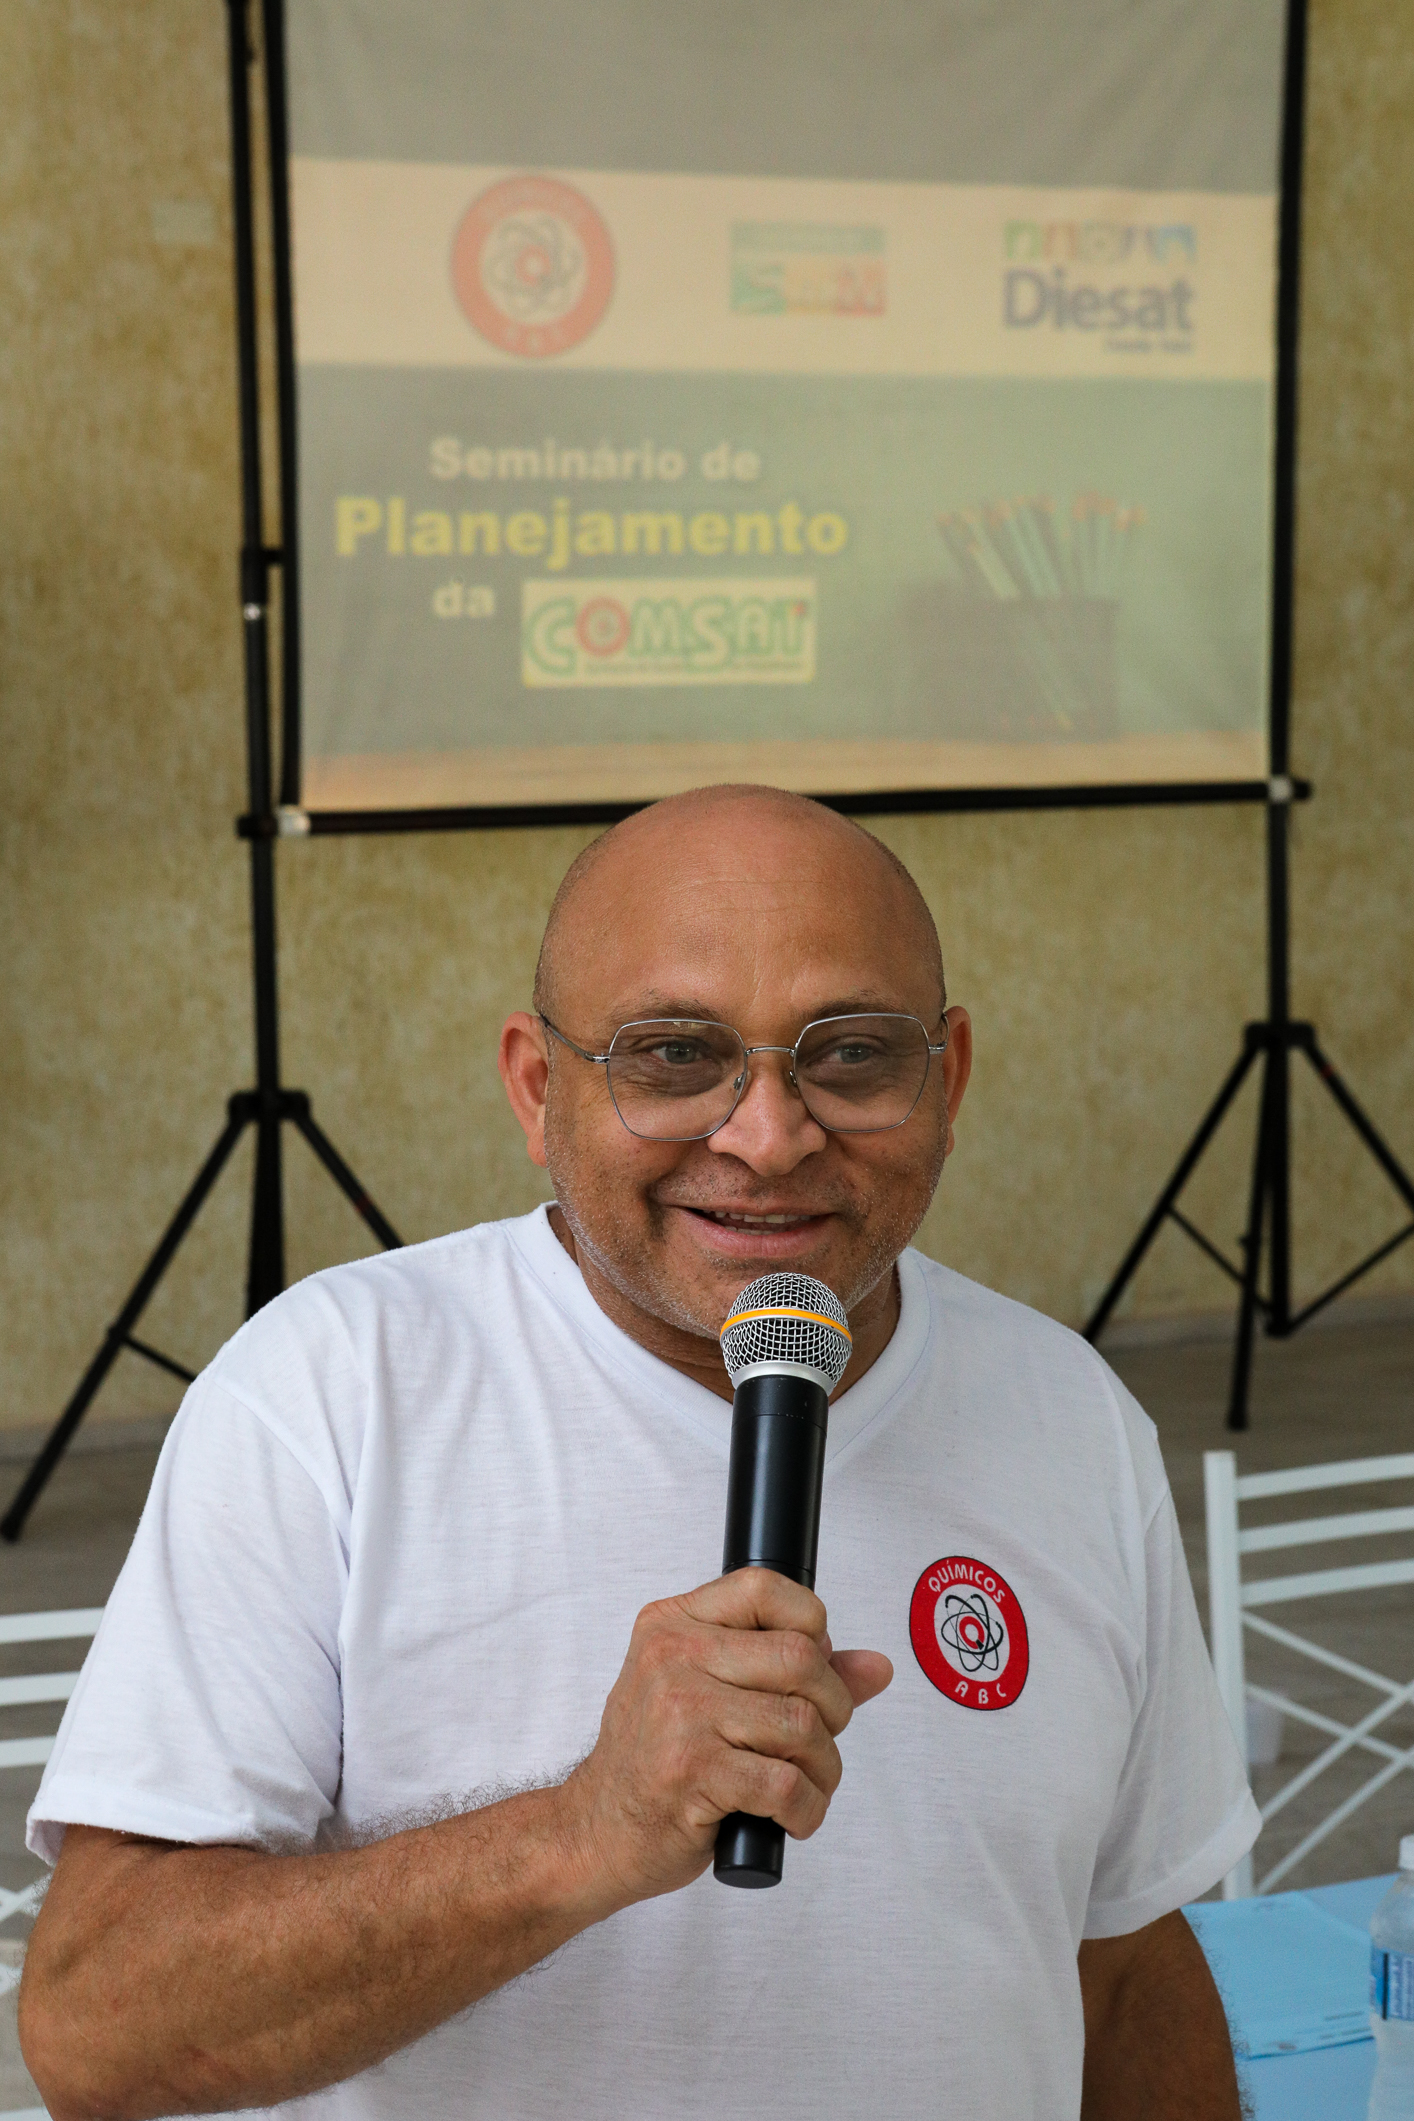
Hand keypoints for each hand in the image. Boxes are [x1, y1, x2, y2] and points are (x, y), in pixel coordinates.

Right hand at [556, 1569, 892, 1907]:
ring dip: (824, 1767)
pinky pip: (787, 1784)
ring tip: (806, 1784)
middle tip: (818, 1740)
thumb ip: (790, 1672)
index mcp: (674, 1623)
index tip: (812, 1669)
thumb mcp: (708, 1692)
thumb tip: (876, 1666)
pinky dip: (807, 1808)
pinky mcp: (693, 1772)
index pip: (765, 1588)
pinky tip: (792, 1816)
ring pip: (802, 1724)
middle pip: (800, 1658)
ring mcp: (681, 1713)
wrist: (595, 1830)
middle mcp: (673, 1656)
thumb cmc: (656, 1758)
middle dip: (833, 1708)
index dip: (811, 1625)